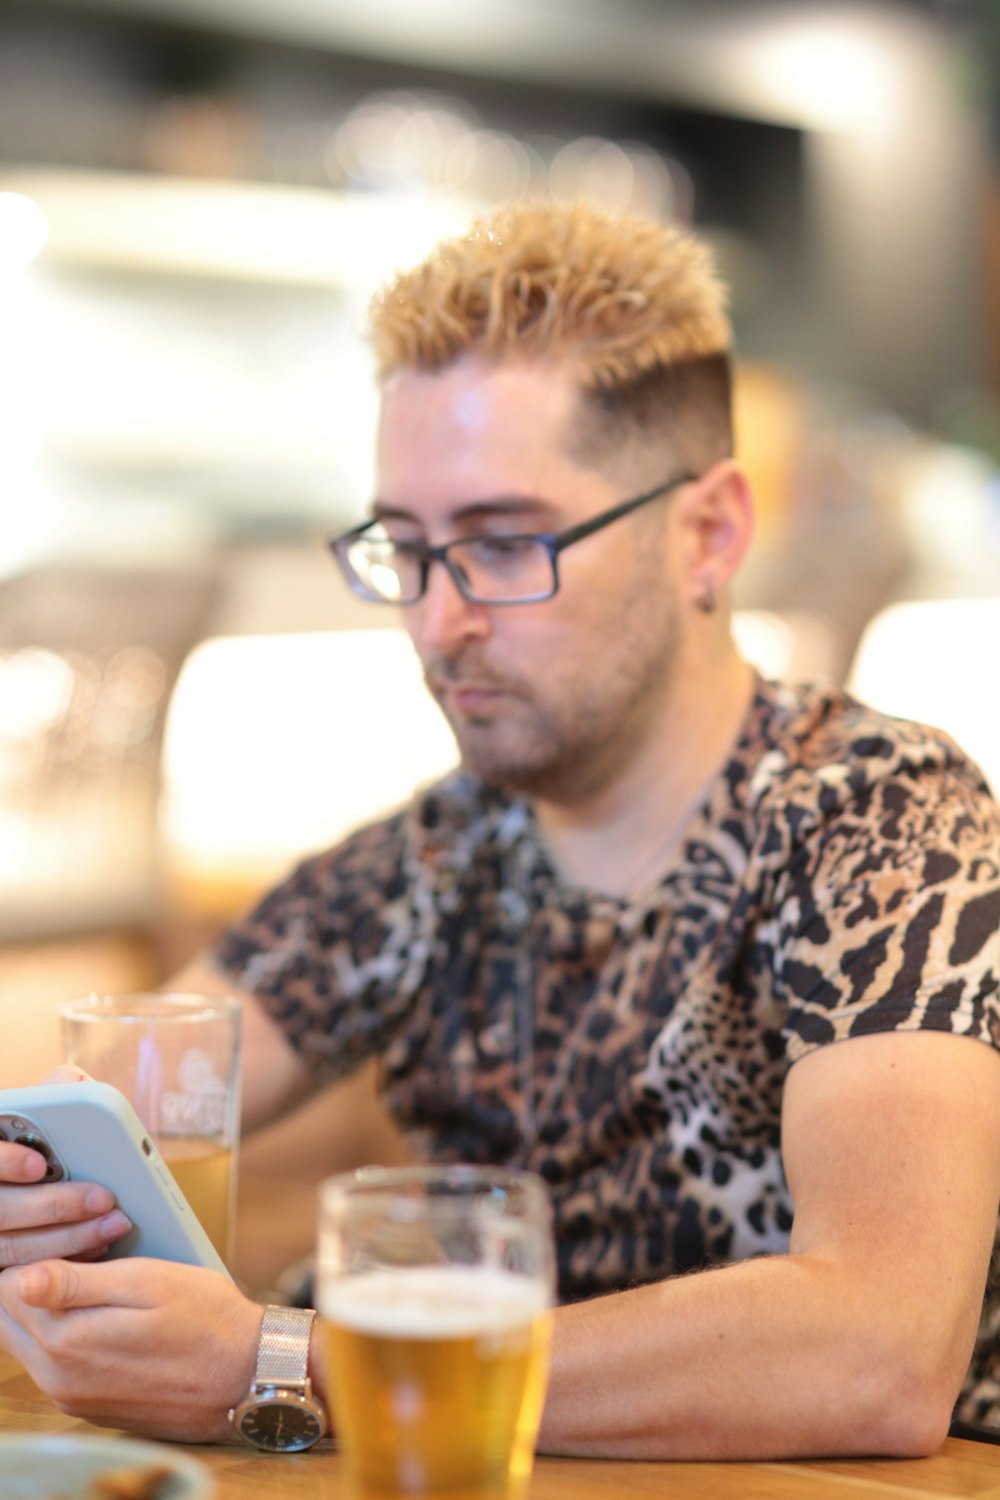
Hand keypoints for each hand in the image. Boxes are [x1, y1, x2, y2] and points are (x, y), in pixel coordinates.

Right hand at [0, 1068, 130, 1267]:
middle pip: (2, 1210)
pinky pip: (24, 1277)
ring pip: (14, 1249)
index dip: (6, 1161)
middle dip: (56, 1205)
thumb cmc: (36, 1142)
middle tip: (104, 1198)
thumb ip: (54, 1095)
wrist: (33, 1197)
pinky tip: (97, 1250)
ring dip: (70, 1238)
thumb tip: (75, 1083)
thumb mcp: (38, 1113)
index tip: (39, 1164)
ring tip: (115, 1224)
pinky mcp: (0, 1271)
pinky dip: (64, 1263)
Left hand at [0, 1257, 261, 1440]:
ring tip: (91, 1271)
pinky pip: (53, 1363)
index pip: (8, 1288)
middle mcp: (59, 1378)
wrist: (246, 1377)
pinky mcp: (89, 1405)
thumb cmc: (207, 1319)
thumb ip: (78, 1284)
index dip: (33, 1249)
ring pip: (27, 1341)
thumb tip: (19, 1277)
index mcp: (66, 1343)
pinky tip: (100, 1309)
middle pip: (9, 1318)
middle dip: (30, 1277)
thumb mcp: (148, 1283)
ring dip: (46, 1305)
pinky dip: (63, 1331)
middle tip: (77, 1248)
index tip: (67, 1229)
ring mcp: (72, 1397)